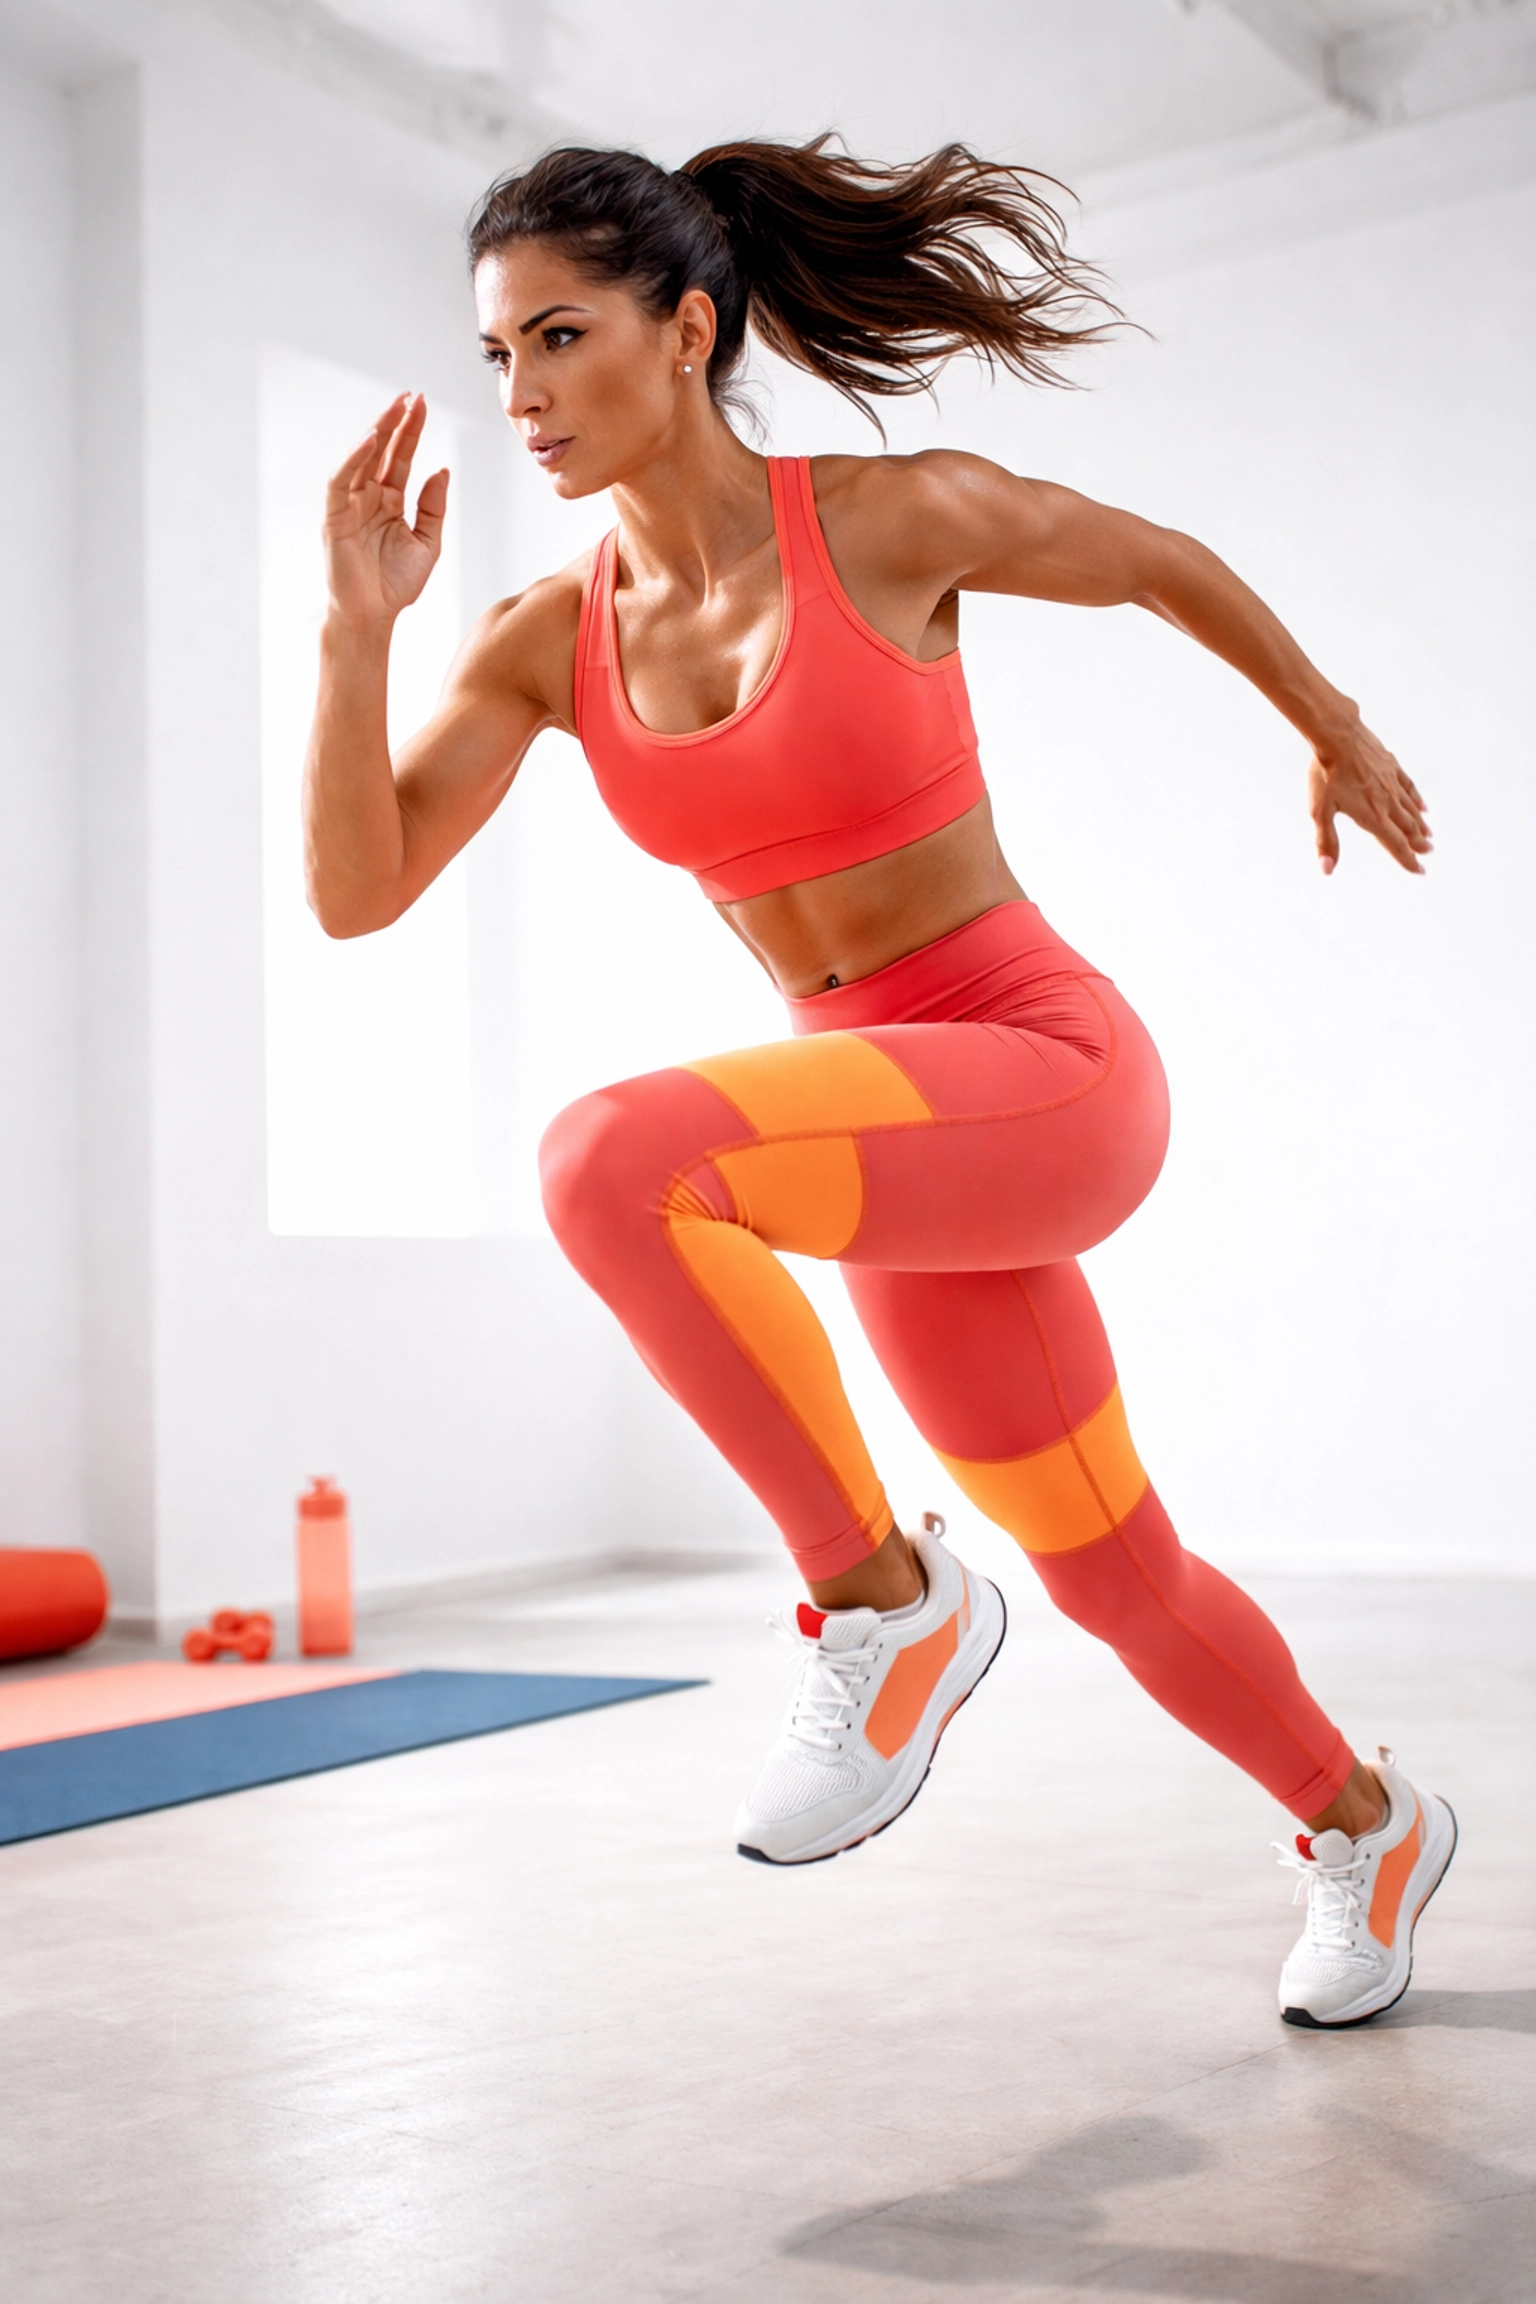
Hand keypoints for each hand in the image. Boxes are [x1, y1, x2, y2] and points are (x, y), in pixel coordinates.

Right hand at [322, 393, 448, 630]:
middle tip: (410, 397)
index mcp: (390, 501)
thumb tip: (441, 471)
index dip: (410, 431)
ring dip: (377, 432)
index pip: (400, 458)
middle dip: (395, 422)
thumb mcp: (427, 543)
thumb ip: (433, 508)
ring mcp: (350, 505)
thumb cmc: (396, 585)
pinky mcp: (334, 518)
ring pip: (361, 459)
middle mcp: (368, 498)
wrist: (375, 616)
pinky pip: (340, 482)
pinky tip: (369, 442)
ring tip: (393, 409)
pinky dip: (353, 460)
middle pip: (382, 451)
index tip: (422, 405)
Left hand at [1308, 719, 1430, 875]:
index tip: (1419, 870)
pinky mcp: (1392, 767)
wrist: (1338, 736)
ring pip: (1411, 810)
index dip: (1408, 860)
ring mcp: (1392, 784)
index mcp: (1372, 817)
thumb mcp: (1320, 811)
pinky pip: (1409, 788)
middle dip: (1418, 844)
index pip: (1395, 845)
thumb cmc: (1326, 773)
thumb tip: (1327, 868)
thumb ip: (1326, 840)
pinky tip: (1422, 807)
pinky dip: (1417, 800)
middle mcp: (1388, 803)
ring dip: (1420, 825)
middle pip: (1408, 829)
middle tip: (1428, 853)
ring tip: (1428, 835)